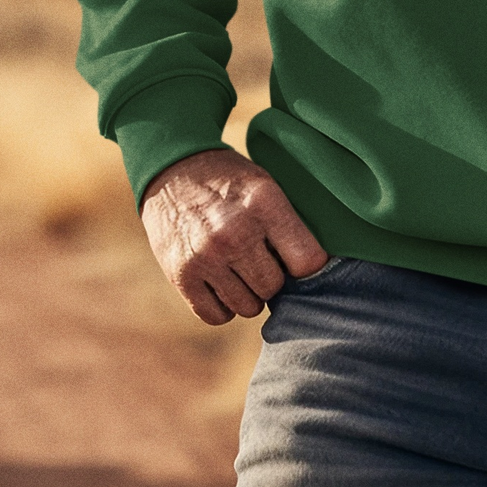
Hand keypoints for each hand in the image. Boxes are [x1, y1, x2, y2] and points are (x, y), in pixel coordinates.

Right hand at [140, 147, 328, 325]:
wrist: (171, 170)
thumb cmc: (230, 182)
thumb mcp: (265, 186)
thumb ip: (288, 225)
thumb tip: (316, 272)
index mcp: (264, 203)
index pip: (307, 261)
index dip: (304, 266)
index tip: (295, 260)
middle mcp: (235, 231)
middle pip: (274, 287)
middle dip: (271, 279)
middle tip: (260, 260)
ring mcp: (206, 255)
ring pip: (247, 307)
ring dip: (247, 294)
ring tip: (238, 268)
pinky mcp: (181, 275)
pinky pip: (216, 316)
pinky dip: (221, 306)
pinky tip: (219, 281)